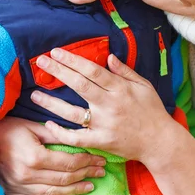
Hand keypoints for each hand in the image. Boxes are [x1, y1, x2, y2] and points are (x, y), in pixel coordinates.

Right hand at [0, 117, 106, 194]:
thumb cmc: (5, 130)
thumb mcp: (30, 126)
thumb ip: (54, 133)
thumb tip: (77, 137)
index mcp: (34, 157)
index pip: (68, 162)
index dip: (87, 161)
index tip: (100, 159)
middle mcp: (28, 175)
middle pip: (65, 178)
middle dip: (86, 174)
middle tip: (101, 171)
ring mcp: (20, 188)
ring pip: (54, 193)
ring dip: (75, 191)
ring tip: (91, 186)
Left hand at [29, 49, 176, 161]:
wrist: (160, 142)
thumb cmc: (153, 111)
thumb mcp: (144, 86)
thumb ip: (125, 71)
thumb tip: (108, 56)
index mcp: (120, 88)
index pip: (91, 70)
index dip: (72, 60)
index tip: (56, 52)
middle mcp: (109, 105)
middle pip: (79, 85)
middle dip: (58, 71)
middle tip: (41, 61)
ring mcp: (103, 124)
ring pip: (71, 112)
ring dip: (50, 103)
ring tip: (34, 95)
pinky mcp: (100, 142)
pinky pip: (76, 137)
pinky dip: (61, 132)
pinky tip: (48, 125)